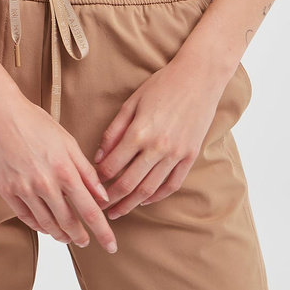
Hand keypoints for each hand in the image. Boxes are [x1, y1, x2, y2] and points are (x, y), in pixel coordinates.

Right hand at [0, 89, 118, 252]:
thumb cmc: (34, 121)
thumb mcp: (67, 140)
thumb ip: (86, 170)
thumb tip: (101, 196)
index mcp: (64, 169)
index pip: (89, 210)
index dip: (102, 231)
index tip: (111, 244)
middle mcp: (45, 183)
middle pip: (68, 222)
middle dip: (81, 237)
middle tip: (87, 242)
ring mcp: (24, 189)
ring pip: (47, 224)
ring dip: (60, 235)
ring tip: (68, 238)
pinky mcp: (6, 191)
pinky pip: (26, 217)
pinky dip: (38, 225)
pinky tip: (45, 226)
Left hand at [93, 56, 229, 218]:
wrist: (199, 77)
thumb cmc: (162, 84)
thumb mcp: (132, 102)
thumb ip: (114, 130)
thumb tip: (99, 156)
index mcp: (139, 132)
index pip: (112, 165)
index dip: (98, 178)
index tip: (90, 183)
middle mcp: (158, 147)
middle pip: (128, 183)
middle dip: (110, 198)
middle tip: (98, 207)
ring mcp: (176, 154)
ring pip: (149, 189)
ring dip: (131, 204)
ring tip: (118, 212)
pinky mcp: (190, 156)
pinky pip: (172, 184)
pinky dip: (157, 197)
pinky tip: (145, 200)